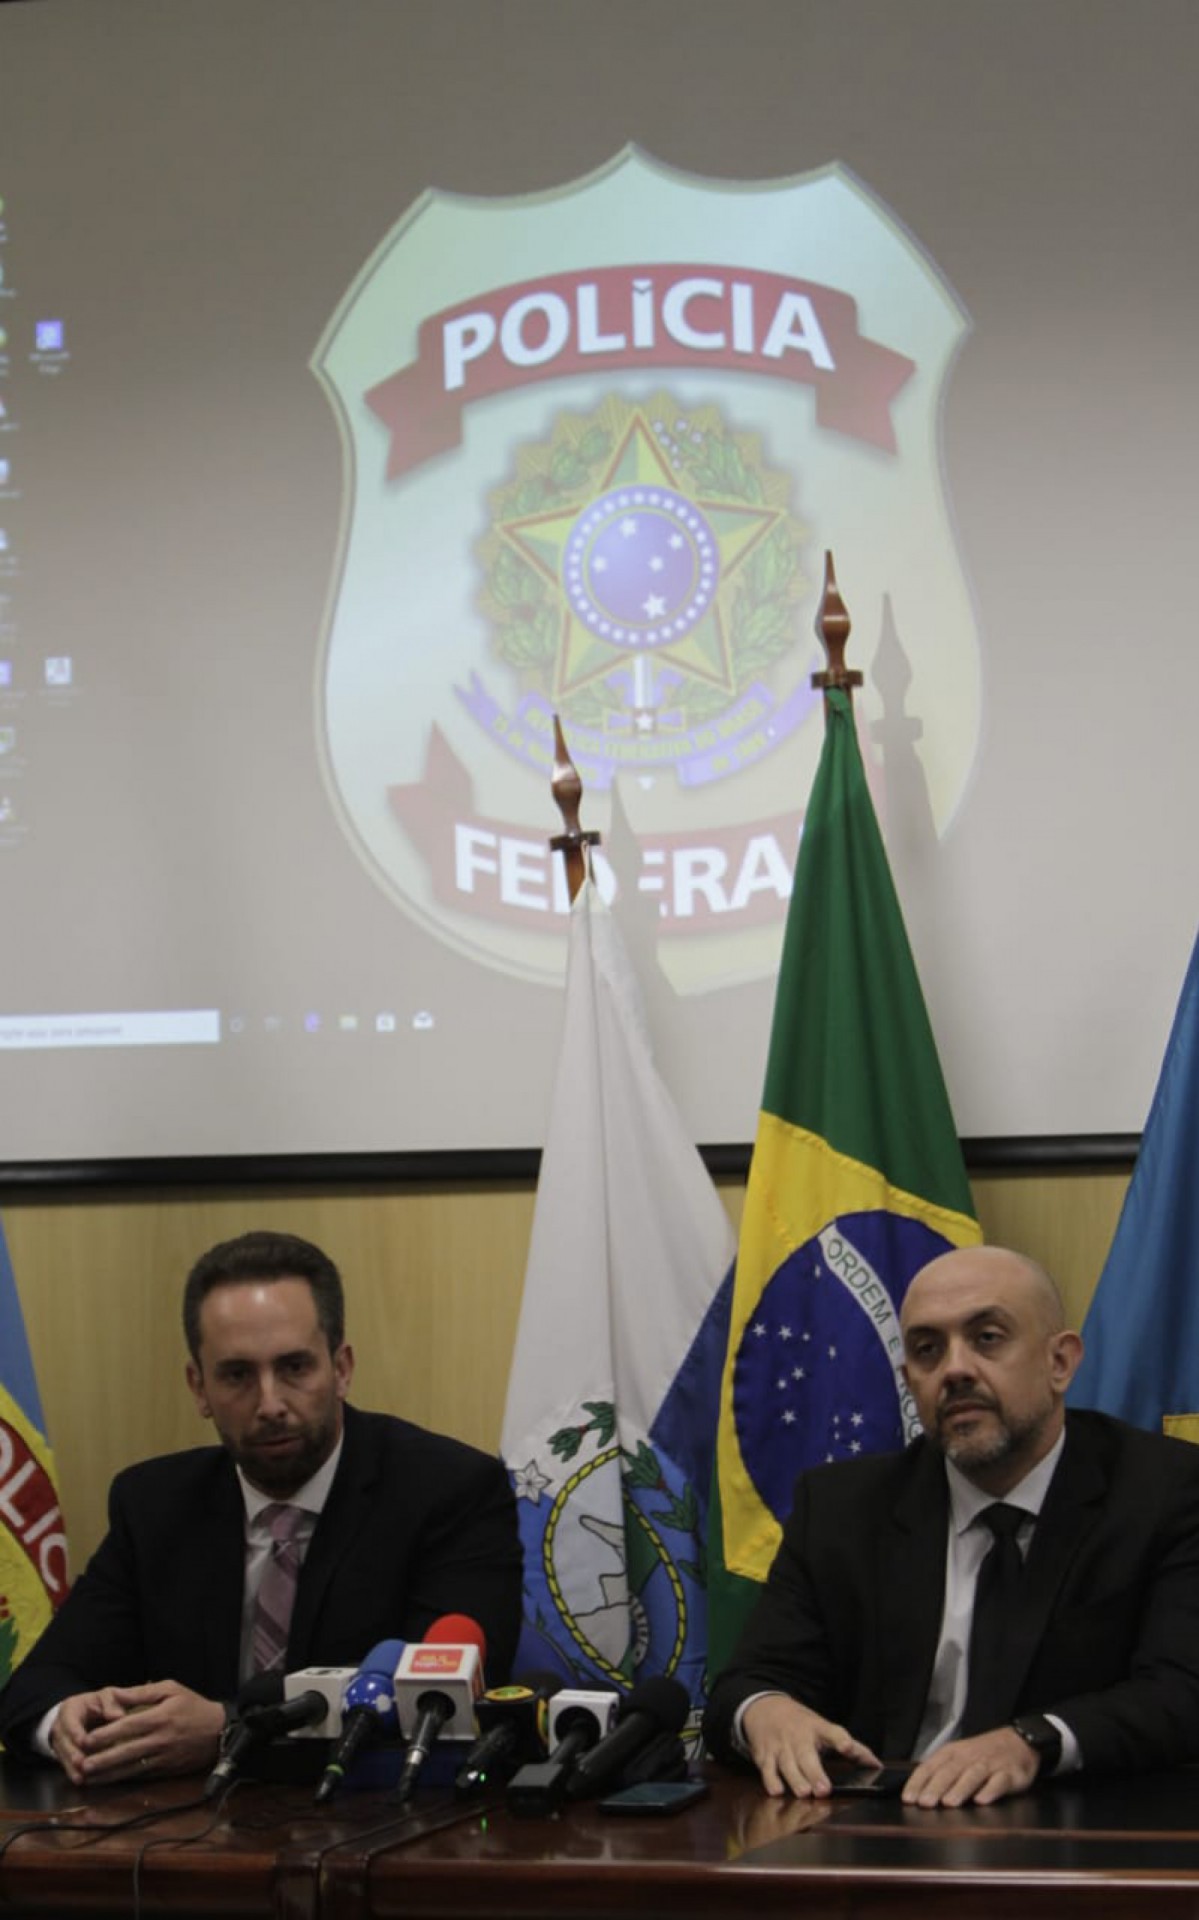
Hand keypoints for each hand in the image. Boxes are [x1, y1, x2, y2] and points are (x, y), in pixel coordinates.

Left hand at [51, 1681, 224, 1785]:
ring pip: (130, 1769)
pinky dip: (123, 1779)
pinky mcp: (165, 1770)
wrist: (219, 1731)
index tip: (85, 1740)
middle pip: (125, 1752)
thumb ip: (140, 1693)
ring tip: (88, 1777)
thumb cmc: (193, 1706)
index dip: (104, 1735)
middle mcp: (159, 1740)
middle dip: (101, 1760)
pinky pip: (140, 1776)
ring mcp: (162, 1758)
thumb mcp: (170, 1689)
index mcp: (159, 1718)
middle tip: (80, 1764)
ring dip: (107, 1774)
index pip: (126, 1728)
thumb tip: (114, 1694)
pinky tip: (109, 1781)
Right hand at [741, 1694, 880, 1797]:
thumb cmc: (801, 1724)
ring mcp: (780, 1746)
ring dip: (795, 1779)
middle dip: (814, 1772)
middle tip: (823, 1789)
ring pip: (787, 1764)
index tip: (847, 1747)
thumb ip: (852, 1747)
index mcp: (817, 1729)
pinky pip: (767, 1769)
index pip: (832, 1732)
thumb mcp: (824, 1729)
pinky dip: (771, 1780)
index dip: (840, 1739)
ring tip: (804, 1792)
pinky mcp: (764, 1756)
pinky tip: (777, 1791)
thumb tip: (876, 1764)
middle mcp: (798, 1737)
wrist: (764, 1709)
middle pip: (806, 1754)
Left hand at [901, 1726, 1040, 1806]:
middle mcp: (968, 1757)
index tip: (908, 1799)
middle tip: (924, 1803)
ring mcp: (990, 1765)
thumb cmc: (983, 1753)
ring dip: (960, 1788)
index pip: (930, 1766)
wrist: (1019, 1741)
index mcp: (952, 1753)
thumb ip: (941, 1772)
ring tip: (949, 1803)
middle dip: (936, 1787)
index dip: (918, 1782)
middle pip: (950, 1771)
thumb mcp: (959, 1757)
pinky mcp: (1010, 1774)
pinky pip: (999, 1782)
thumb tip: (917, 1793)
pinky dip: (990, 1790)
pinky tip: (981, 1801)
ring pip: (972, 1775)